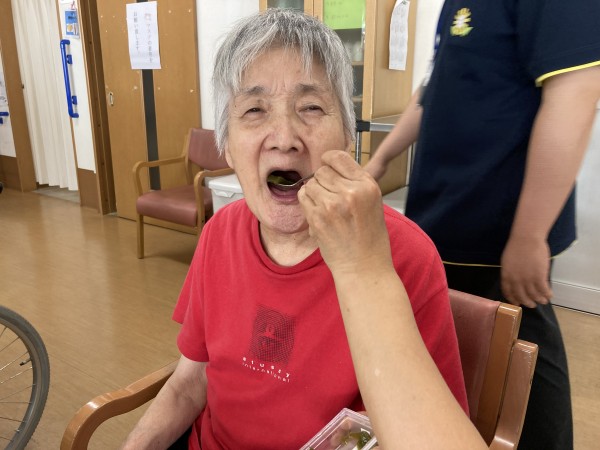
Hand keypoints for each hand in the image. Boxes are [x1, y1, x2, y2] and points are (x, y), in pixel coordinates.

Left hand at [298, 150, 391, 277]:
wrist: (364, 268)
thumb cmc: (369, 238)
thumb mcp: (373, 202)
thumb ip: (354, 183)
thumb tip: (331, 165)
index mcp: (367, 185)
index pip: (339, 157)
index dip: (329, 160)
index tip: (327, 166)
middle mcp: (351, 192)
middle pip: (321, 171)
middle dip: (322, 182)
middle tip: (329, 197)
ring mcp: (333, 205)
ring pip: (310, 184)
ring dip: (313, 193)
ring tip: (324, 208)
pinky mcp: (318, 218)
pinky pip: (303, 198)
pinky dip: (307, 204)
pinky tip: (317, 214)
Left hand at [500, 235, 552, 307]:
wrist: (526, 238)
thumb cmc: (516, 246)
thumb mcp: (507, 261)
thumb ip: (510, 272)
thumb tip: (514, 281)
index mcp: (506, 276)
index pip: (508, 292)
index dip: (513, 299)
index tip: (517, 303)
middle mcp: (516, 280)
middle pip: (521, 296)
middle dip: (527, 303)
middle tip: (532, 305)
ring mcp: (528, 279)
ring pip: (534, 295)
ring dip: (539, 300)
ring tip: (543, 301)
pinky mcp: (539, 277)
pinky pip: (544, 290)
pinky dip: (547, 294)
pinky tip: (550, 295)